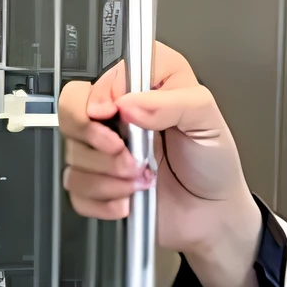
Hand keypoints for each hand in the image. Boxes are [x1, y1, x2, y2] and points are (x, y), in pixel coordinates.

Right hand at [58, 43, 262, 286]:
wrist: (212, 213)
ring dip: (109, 174)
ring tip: (143, 179)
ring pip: (72, 152)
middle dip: (95, 136)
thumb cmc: (213, 163)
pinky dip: (104, 198)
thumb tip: (129, 103)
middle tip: (126, 152)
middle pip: (72, 105)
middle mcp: (121, 113)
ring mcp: (105, 147)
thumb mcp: (207, 121)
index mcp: (147, 85)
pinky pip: (76, 187)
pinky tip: (130, 198)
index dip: (103, 93)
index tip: (117, 114)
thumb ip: (172, 102)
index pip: (106, 72)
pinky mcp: (96, 180)